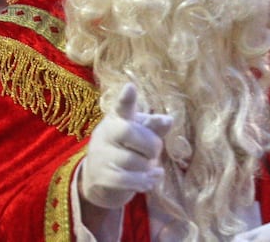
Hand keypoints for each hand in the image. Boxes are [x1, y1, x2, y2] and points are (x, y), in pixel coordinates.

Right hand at [78, 83, 172, 209]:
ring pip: (132, 160)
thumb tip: (169, 120)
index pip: (122, 106)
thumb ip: (153, 128)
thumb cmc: (125, 150)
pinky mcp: (101, 176)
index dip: (126, 98)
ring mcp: (100, 154)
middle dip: (150, 144)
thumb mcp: (139, 135)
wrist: (99, 179)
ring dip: (148, 168)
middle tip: (155, 152)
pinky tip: (150, 181)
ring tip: (150, 169)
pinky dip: (143, 182)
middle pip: (129, 132)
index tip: (130, 88)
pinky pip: (126, 180)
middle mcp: (105, 133)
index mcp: (116, 118)